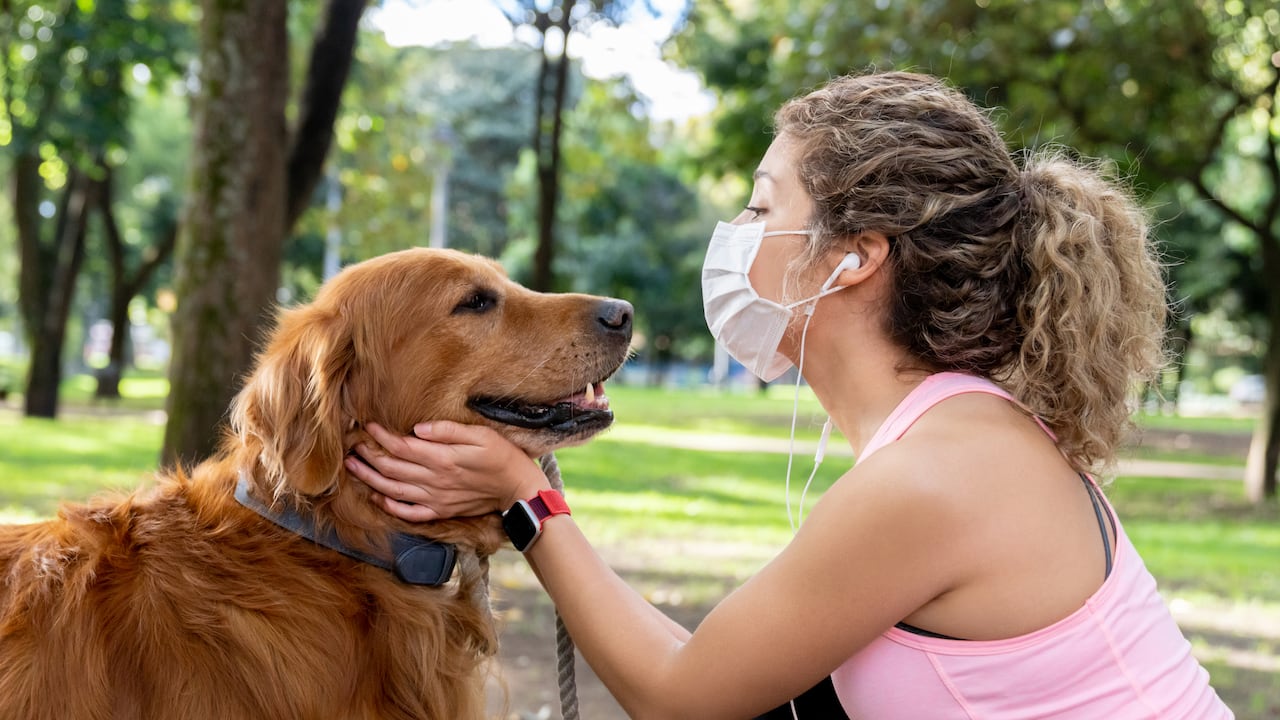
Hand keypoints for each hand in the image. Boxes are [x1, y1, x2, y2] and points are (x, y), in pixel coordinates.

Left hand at [344, 421, 550, 522]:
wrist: (517, 488)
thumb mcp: (481, 434)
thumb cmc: (502, 456)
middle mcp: (435, 480)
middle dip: (368, 455)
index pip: (401, 447)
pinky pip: (408, 512)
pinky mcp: (440, 511)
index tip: (367, 425)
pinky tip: (377, 496)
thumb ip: (448, 431)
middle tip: (352, 444)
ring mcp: (435, 498)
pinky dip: (389, 506)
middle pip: (392, 468)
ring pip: (393, 490)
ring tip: (353, 467)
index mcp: (443, 458)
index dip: (381, 436)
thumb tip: (418, 428)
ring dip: (370, 478)